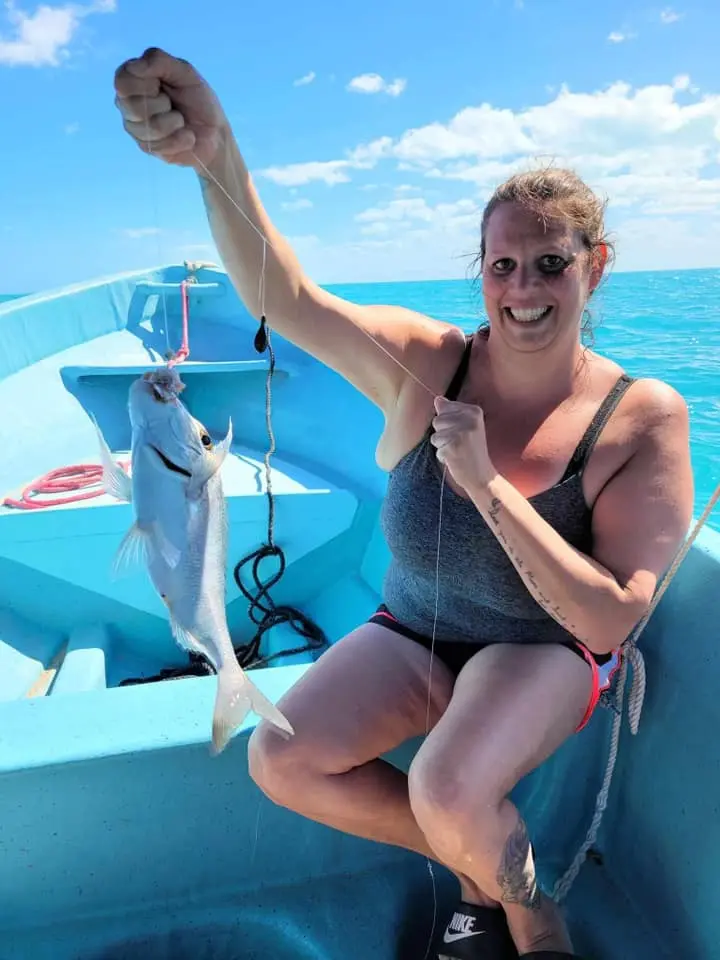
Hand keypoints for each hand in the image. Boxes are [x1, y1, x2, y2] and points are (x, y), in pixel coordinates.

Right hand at [114, 47, 228, 172]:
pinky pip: (162, 144)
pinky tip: (186, 136)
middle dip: (163, 104)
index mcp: (134, 80)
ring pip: (149, 127)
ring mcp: (135, 128)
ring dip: (175, 122)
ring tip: (181, 121)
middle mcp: (128, 104)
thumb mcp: (185, 73)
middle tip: (173, 104)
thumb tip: (135, 65)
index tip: (162, 84)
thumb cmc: (199, 99)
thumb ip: (159, 61)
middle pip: (132, 106)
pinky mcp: (147, 148)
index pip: (122, 81)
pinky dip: (181, 138)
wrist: (215, 133)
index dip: (145, 84)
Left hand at [430, 396, 495, 491]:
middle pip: (437, 420)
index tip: (462, 433)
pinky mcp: (453, 446)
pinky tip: (455, 459)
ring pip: (435, 435)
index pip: (444, 407)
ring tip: (457, 451)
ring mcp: (462, 433)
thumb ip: (451, 412)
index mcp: (474, 411)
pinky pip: (436, 447)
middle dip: (443, 434)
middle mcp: (469, 419)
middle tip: (460, 444)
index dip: (448, 422)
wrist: (482, 475)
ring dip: (442, 445)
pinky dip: (442, 456)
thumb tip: (438, 399)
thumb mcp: (465, 427)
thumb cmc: (472, 451)